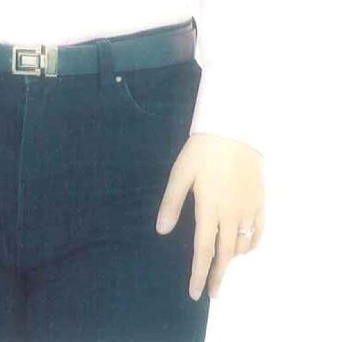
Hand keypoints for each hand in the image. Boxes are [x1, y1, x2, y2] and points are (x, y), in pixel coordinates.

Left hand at [155, 133, 264, 300]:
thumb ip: (172, 202)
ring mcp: (248, 209)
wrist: (235, 128)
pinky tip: (243, 249)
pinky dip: (250, 245)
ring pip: (241, 246)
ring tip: (221, 266)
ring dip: (231, 260)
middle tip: (212, 292)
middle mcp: (231, 214)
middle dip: (217, 275)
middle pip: (225, 254)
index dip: (199, 273)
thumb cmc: (203, 149)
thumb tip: (162, 230)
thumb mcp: (181, 172)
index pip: (204, 250)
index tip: (195, 293)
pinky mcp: (260, 201)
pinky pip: (257, 232)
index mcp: (209, 208)